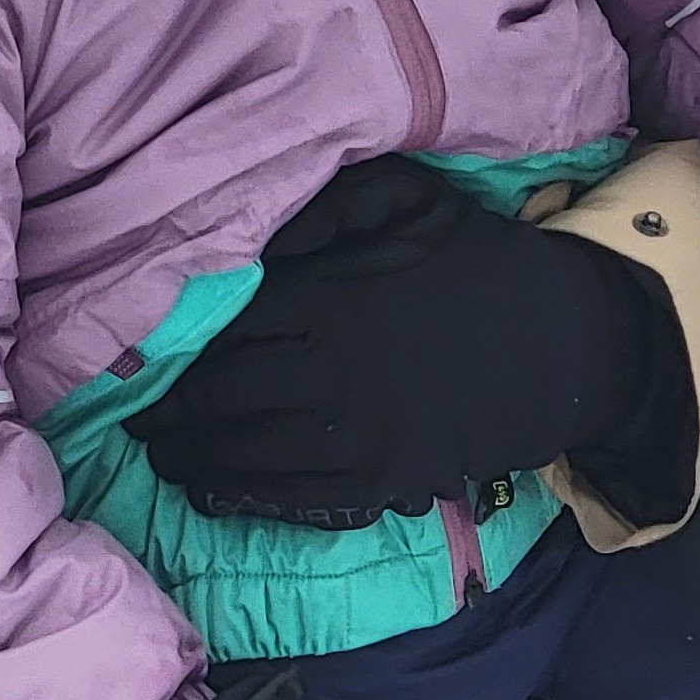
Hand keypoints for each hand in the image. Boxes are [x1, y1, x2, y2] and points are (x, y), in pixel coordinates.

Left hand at [129, 157, 692, 527]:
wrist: (565, 347)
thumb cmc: (480, 265)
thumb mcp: (412, 202)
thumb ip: (326, 208)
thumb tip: (251, 239)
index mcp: (330, 301)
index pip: (224, 331)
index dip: (171, 351)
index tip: (136, 361)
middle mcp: (331, 372)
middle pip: (220, 398)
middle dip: (167, 414)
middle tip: (134, 420)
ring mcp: (357, 433)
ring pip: (246, 454)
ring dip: (192, 460)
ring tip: (162, 457)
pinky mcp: (383, 478)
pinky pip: (292, 496)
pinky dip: (240, 497)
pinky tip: (210, 492)